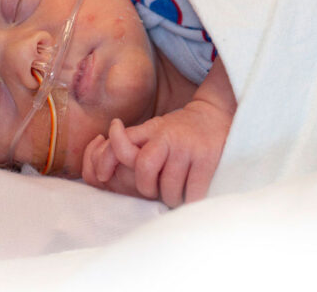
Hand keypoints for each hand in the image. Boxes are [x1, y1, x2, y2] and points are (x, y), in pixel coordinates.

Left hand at [81, 99, 232, 206]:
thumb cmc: (179, 130)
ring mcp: (188, 148)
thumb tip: (100, 173)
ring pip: (169, 189)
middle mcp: (168, 137)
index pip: (121, 146)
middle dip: (148, 189)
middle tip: (157, 189)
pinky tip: (192, 195)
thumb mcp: (153, 129)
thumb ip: (129, 144)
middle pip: (144, 173)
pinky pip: (192, 193)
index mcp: (152, 130)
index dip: (105, 161)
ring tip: (177, 193)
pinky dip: (190, 200)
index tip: (103, 175)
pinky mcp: (208, 160)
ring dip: (171, 198)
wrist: (217, 115)